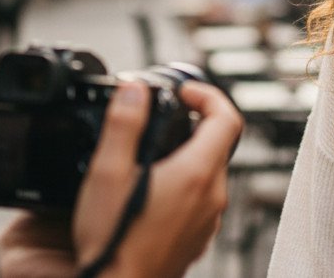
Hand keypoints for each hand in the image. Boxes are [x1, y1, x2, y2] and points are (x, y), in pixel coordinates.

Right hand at [74, 80, 243, 277]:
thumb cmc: (113, 243)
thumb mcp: (107, 173)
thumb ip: (123, 124)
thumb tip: (134, 90)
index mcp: (196, 174)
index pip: (227, 118)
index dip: (208, 95)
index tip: (184, 92)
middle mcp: (211, 197)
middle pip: (219, 143)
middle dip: (194, 122)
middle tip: (164, 116)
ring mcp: (208, 220)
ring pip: (210, 171)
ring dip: (189, 153)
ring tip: (153, 152)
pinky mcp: (198, 237)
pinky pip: (202, 198)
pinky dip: (186, 182)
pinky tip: (154, 188)